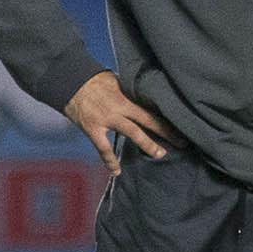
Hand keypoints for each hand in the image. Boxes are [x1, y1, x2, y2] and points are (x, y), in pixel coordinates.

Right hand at [64, 72, 181, 173]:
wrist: (69, 82)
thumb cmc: (94, 80)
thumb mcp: (117, 80)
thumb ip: (131, 91)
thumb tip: (148, 94)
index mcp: (127, 96)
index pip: (152, 107)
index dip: (168, 117)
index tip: (184, 123)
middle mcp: (120, 108)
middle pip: (149, 120)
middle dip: (166, 132)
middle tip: (182, 142)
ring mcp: (107, 119)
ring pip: (132, 133)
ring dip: (147, 144)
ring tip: (160, 154)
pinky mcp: (93, 128)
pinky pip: (103, 148)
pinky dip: (110, 160)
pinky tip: (117, 171)